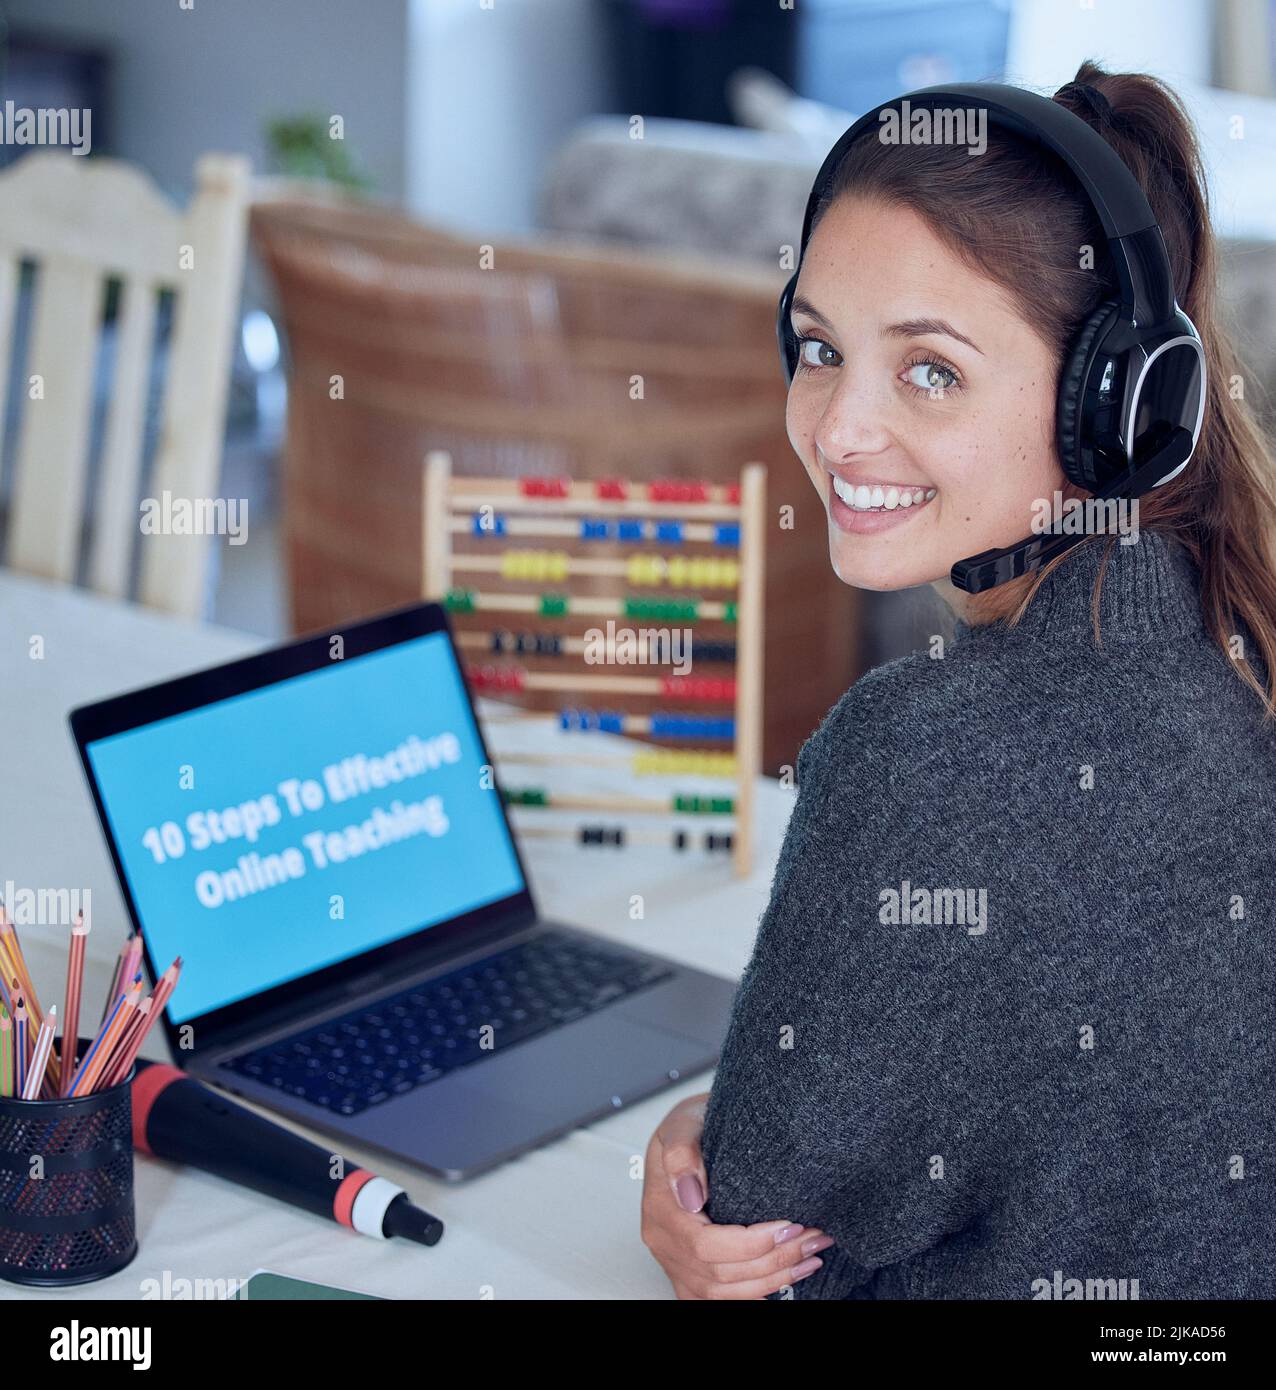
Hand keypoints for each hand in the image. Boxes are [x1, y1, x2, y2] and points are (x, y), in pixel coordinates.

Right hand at [640, 1091, 833, 1298]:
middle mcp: (665, 1244)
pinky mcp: (692, 1274)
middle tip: (813, 1237)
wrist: (693, 1133)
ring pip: (725, 1293)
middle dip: (774, 1261)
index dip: (750, 1245)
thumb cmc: (693, 1126)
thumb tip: (690, 1194)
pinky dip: (758, 1291)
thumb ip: (681, 1153)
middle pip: (719, 1275)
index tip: (790, 1225)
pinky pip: (722, 1297)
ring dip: (774, 1279)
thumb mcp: (684, 1122)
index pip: (705, 1246)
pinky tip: (787, 1275)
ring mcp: (676, 1263)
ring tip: (810, 1255)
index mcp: (660, 1211)